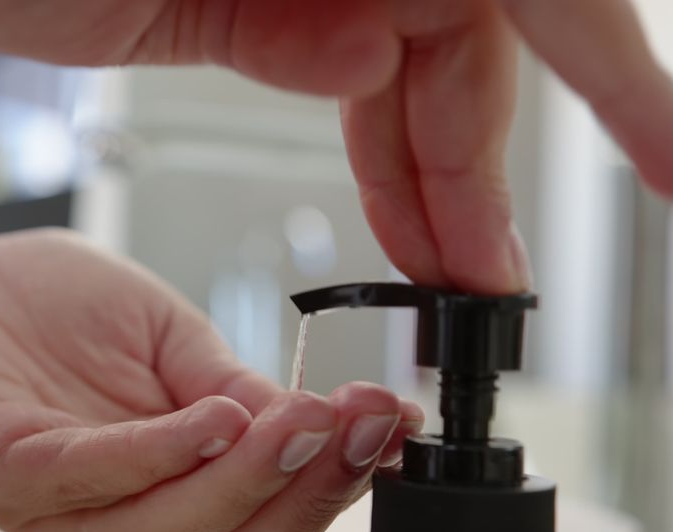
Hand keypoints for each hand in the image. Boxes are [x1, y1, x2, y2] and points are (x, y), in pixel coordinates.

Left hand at [0, 0, 672, 293]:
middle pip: (470, 44)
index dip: (622, 80)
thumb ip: (269, 28)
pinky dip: (382, 135)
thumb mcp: (124, 3)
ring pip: (418, 64)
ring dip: (432, 170)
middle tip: (484, 287)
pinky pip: (360, 60)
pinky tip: (393, 195)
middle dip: (480, 172)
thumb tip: (377, 59)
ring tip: (442, 273)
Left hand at [0, 230, 423, 531]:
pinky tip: (214, 418)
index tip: (391, 423)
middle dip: (304, 490)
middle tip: (358, 426)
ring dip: (245, 480)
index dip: (331, 479)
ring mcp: (50, 501)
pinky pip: (83, 480)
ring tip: (303, 423)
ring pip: (164, 529)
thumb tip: (326, 421)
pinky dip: (157, 456)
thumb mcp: (164, 335)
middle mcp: (111, 509)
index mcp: (158, 482)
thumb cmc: (43, 308)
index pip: (255, 511)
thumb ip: (232, 386)